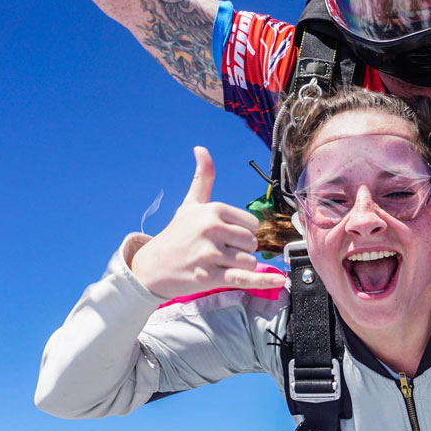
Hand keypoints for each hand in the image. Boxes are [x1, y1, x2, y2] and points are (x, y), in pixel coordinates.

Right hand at [130, 147, 285, 297]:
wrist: (152, 266)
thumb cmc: (176, 234)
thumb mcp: (190, 204)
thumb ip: (203, 178)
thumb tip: (201, 148)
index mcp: (213, 210)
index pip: (252, 224)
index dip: (242, 233)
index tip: (225, 237)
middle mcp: (212, 229)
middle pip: (252, 242)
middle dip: (241, 250)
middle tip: (219, 252)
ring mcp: (211, 253)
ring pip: (249, 261)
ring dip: (239, 266)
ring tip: (218, 264)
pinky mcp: (210, 276)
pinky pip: (244, 278)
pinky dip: (263, 282)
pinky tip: (278, 282)